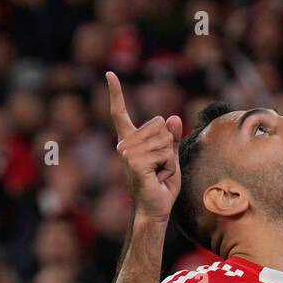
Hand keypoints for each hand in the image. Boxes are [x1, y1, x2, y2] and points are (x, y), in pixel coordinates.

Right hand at [106, 71, 181, 222]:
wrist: (155, 209)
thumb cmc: (161, 185)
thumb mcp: (170, 157)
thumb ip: (172, 137)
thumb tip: (173, 117)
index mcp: (130, 140)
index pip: (120, 112)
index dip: (116, 93)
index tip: (109, 74)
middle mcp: (124, 144)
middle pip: (160, 123)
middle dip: (169, 145)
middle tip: (160, 166)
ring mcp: (127, 153)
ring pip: (165, 139)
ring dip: (169, 158)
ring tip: (159, 172)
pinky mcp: (135, 162)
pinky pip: (164, 153)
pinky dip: (168, 166)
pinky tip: (158, 177)